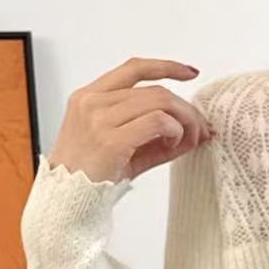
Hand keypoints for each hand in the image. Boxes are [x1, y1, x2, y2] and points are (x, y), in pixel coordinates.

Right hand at [47, 57, 213, 183]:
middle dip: (185, 109)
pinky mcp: (110, 140)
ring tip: (185, 140)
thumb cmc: (92, 175)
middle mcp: (92, 102)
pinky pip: (158, 122)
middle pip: (155, 90)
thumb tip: (198, 128)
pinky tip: (172, 144)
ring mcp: (99, 119)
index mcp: (89, 96)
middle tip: (200, 129)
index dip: (166, 66)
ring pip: (160, 103)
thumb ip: (156, 131)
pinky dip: (175, 131)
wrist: (68, 201)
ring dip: (184, 121)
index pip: (134, 69)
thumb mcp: (124, 144)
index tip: (190, 72)